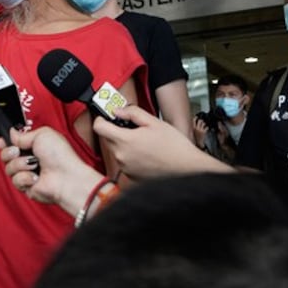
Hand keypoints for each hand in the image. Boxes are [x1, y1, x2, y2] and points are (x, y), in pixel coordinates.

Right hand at [0, 127, 98, 216]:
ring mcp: (26, 173)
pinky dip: (25, 177)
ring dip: (20, 164)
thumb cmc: (60, 156)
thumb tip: (11, 133)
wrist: (66, 178)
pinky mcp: (26, 186)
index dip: (4, 141)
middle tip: (18, 151)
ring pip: (8, 167)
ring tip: (33, 164)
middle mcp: (28, 159)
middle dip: (9, 152)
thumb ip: (23, 134)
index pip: (12, 142)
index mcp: (33, 145)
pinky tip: (35, 177)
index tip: (0, 141)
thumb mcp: (42, 134)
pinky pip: (15, 180)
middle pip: (5, 154)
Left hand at [95, 105, 232, 179]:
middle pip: (107, 139)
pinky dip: (131, 157)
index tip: (106, 117)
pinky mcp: (132, 177)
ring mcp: (126, 168)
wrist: (188, 169)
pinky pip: (125, 163)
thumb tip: (118, 110)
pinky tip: (146, 154)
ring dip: (124, 145)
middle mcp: (122, 156)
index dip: (101, 119)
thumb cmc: (175, 147)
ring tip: (144, 143)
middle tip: (133, 128)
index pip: (99, 127)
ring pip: (117, 151)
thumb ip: (132, 113)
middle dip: (116, 131)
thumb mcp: (154, 122)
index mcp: (125, 141)